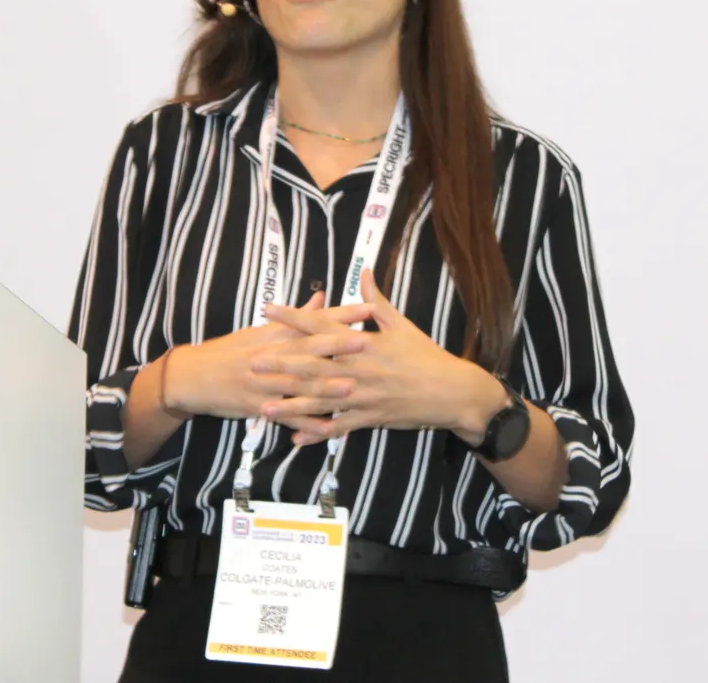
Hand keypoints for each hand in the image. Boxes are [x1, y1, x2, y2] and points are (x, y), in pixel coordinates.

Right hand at [166, 292, 371, 419]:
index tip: (367, 309)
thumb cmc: (229, 351)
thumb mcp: (259, 330)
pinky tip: (329, 430)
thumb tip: (321, 297)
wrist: (193, 376)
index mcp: (275, 336)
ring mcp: (265, 383)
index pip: (313, 322)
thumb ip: (295, 318)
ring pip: (300, 385)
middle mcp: (272, 357)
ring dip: (326, 387)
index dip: (340, 315)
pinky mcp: (259, 406)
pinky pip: (287, 416)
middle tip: (368, 342)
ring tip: (352, 387)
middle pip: (309, 350)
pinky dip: (307, 424)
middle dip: (339, 346)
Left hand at [257, 269, 506, 445]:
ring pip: (320, 401)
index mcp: (365, 344)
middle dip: (282, 364)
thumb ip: (376, 300)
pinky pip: (339, 428)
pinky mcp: (369, 418)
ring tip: (263, 405)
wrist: (453, 392)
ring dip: (290, 404)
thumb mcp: (402, 324)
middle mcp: (359, 370)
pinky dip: (318, 433)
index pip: (322, 327)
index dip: (294, 318)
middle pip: (314, 366)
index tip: (269, 310)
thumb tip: (364, 270)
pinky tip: (295, 437)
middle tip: (254, 361)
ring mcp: (362, 396)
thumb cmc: (426, 355)